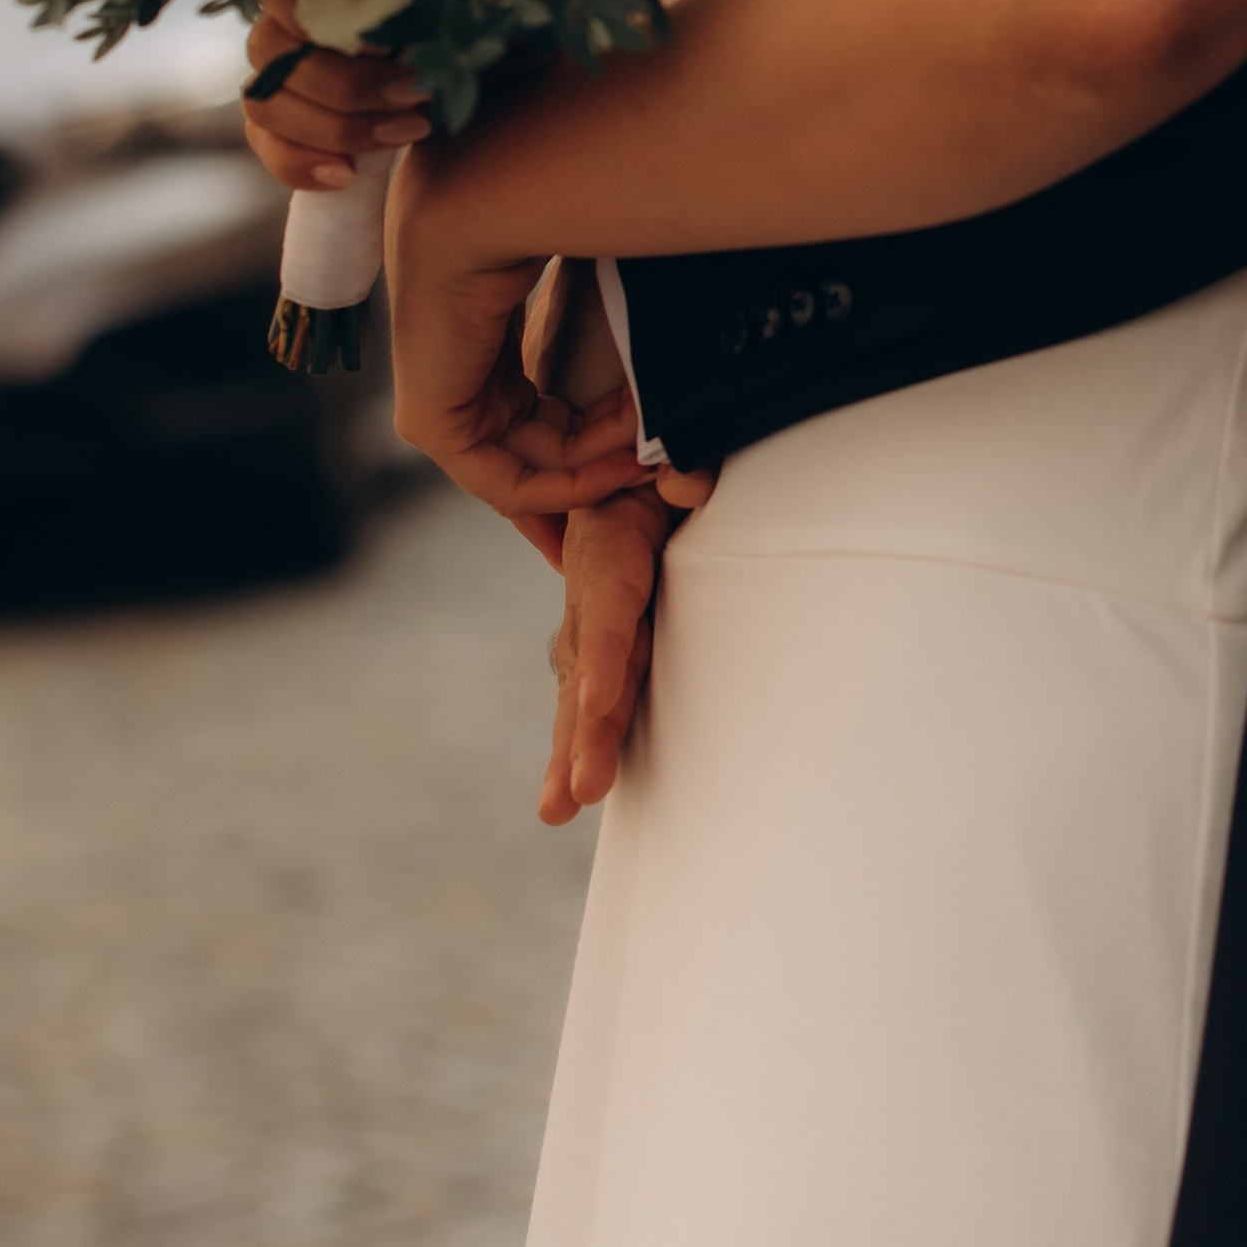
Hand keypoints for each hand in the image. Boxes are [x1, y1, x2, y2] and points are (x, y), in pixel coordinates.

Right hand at [242, 0, 427, 194]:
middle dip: (349, 83)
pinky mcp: (271, 131)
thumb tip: (413, 29)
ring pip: (266, 103)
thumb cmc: (435, 44)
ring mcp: (267, 82)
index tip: (383, 41)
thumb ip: (412, 18)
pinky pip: (271, 151)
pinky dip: (304, 167)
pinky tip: (346, 176)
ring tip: (402, 133)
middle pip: (274, 52)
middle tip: (413, 96)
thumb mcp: (431, 24)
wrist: (432, 95)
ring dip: (336, 127)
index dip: (318, 14)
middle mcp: (277, 31)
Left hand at [386, 143, 652, 520]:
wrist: (487, 192)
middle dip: (602, 471)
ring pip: (530, 466)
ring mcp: (439, 397)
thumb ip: (611, 323)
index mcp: (482, 328)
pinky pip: (504, 481)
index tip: (648, 463)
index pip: (532, 414)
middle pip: (535, 448)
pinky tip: (621, 464)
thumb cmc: (544, 210)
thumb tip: (657, 365)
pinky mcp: (431, 422)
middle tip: (663, 468)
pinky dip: (568, 484)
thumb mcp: (591, 277)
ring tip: (653, 450)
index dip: (595, 445)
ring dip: (601, 467)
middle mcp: (457, 366)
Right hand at [539, 478, 708, 823]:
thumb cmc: (666, 446)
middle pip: (586, 659)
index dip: (602, 655)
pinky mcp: (610, 628)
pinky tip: (573, 788)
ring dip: (573, 746)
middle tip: (577, 792)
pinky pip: (593, 684)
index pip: (606, 602)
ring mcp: (596, 607)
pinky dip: (583, 735)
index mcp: (610, 532)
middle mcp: (592, 578)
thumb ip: (683, 457)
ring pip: (582, 683)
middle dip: (581, 728)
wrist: (640, 444)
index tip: (596, 708)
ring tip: (559, 808)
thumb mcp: (676, 439)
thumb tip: (687, 485)